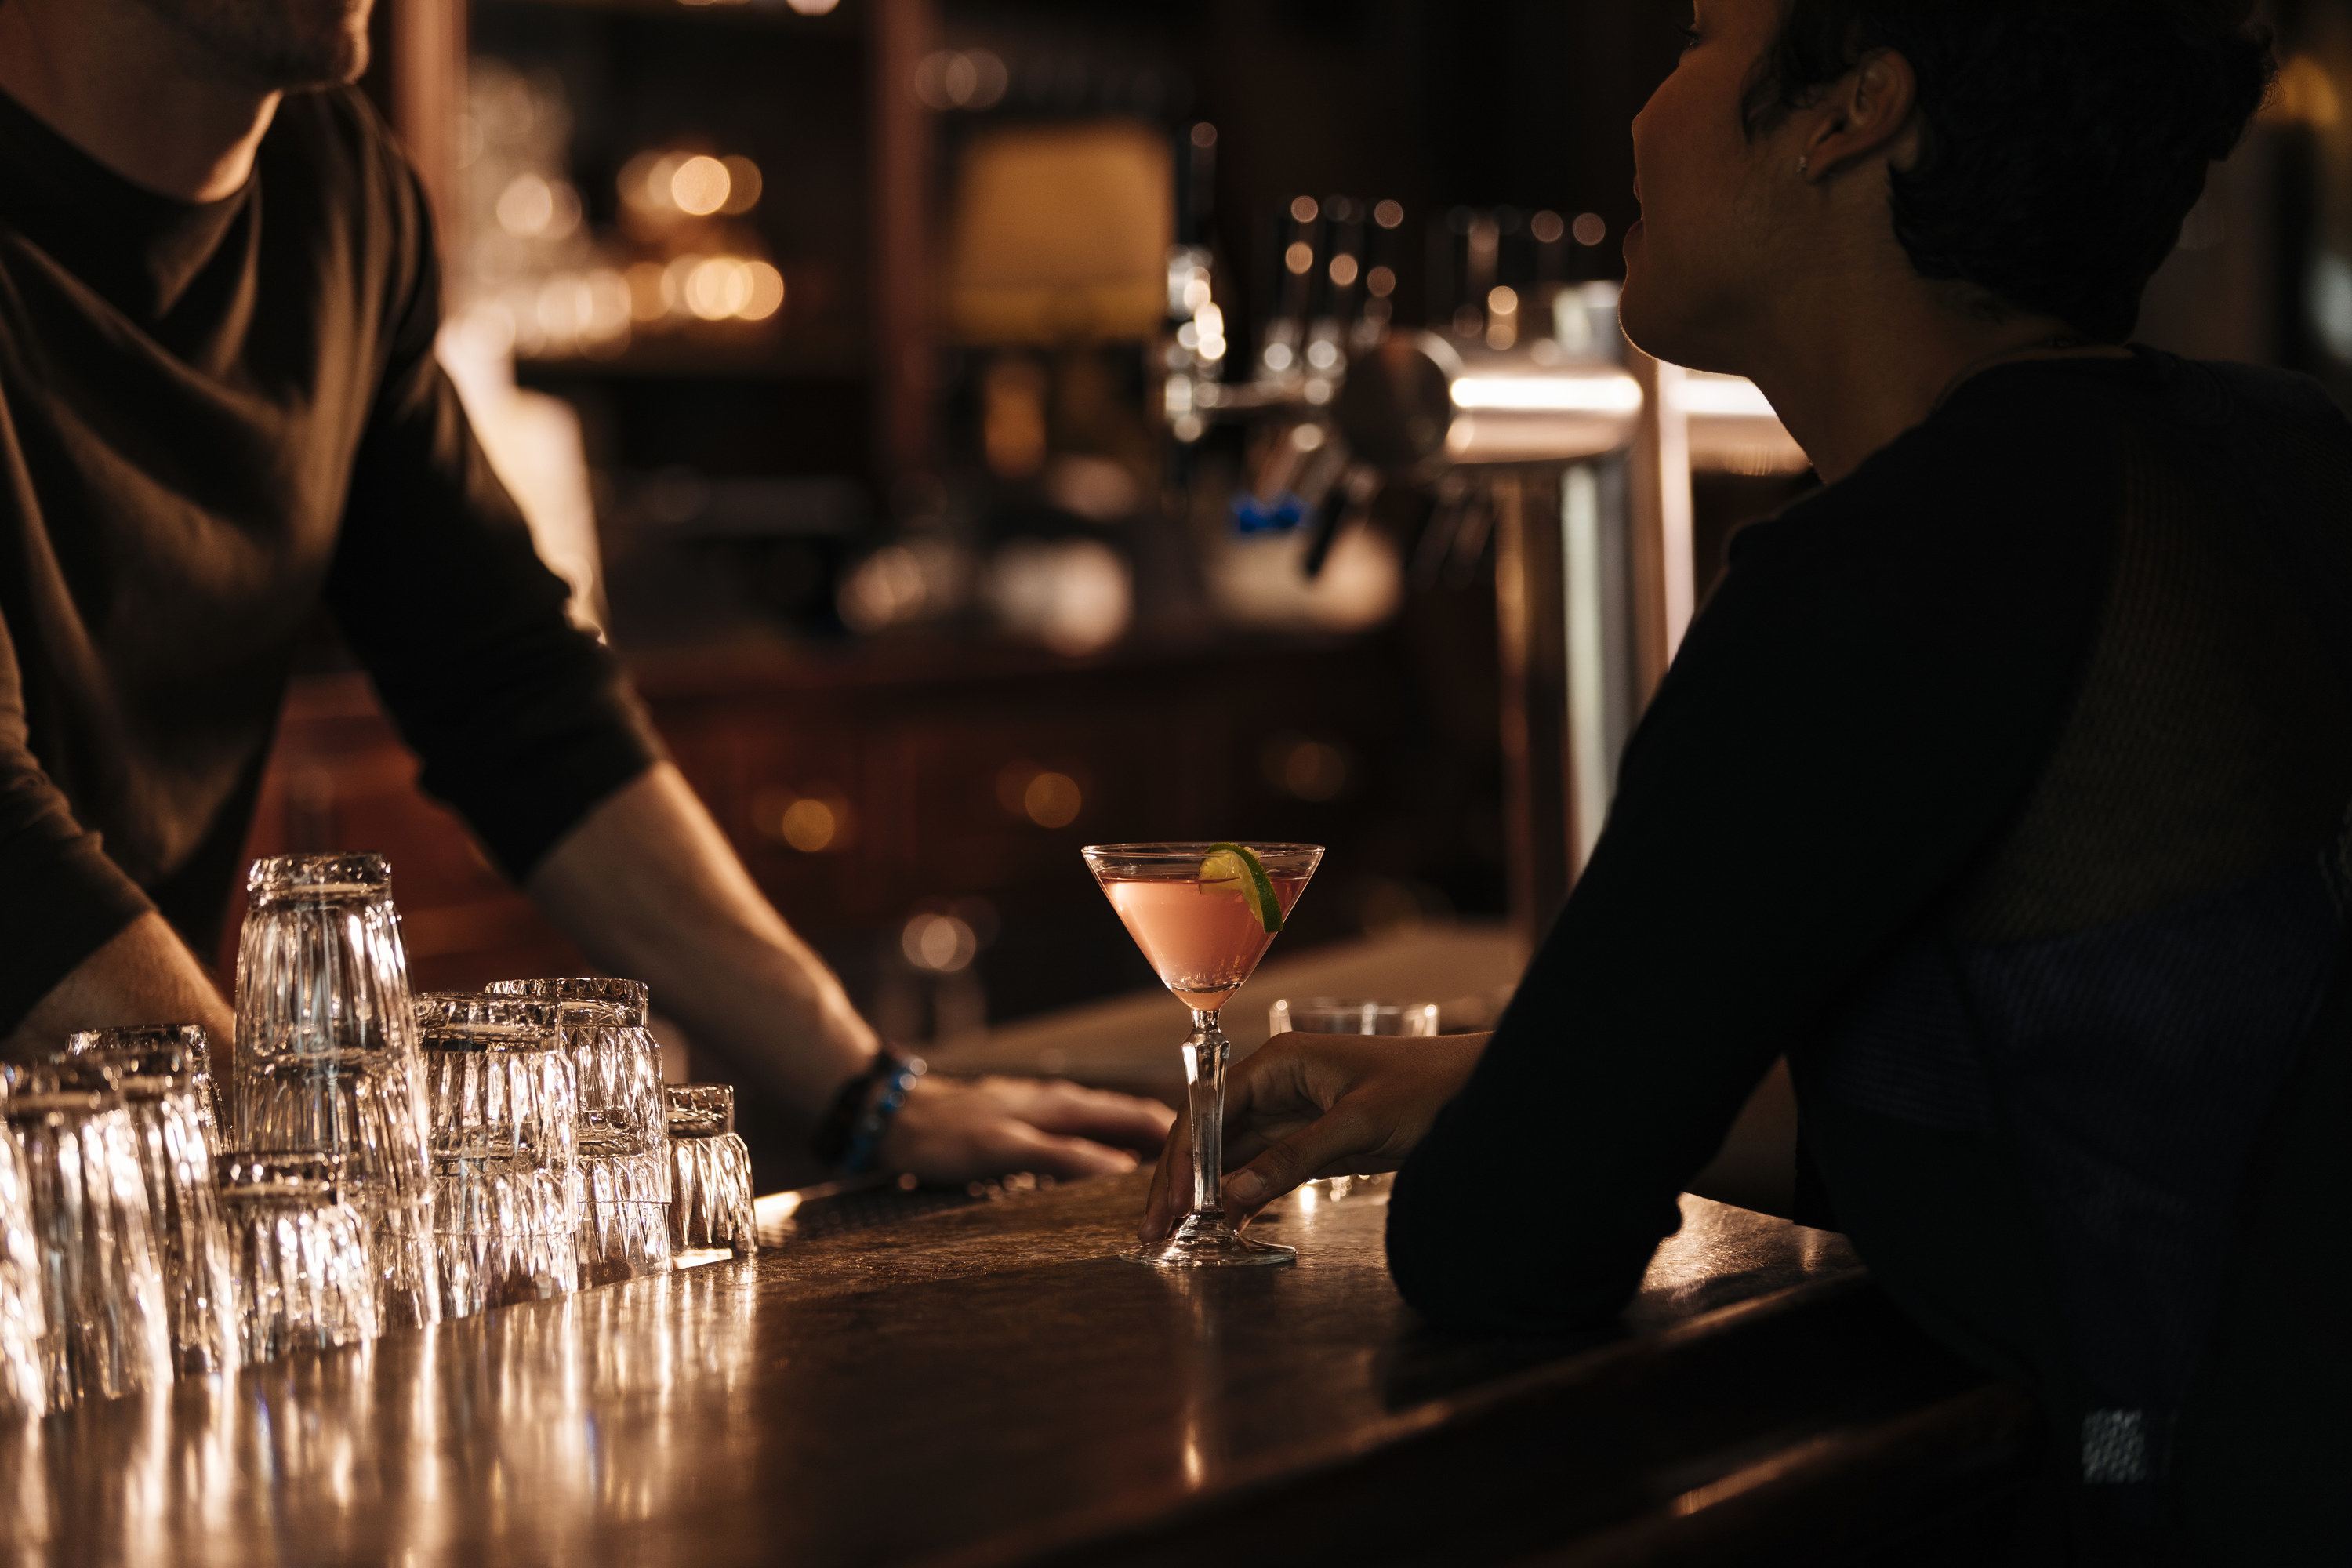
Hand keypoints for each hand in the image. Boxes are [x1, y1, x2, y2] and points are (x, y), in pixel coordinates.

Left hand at [878, 1074, 1176, 1183]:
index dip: (1171, 1132)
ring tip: (1159, 1175)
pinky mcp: (1026, 1125)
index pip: (1134, 1114)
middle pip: (1125, 1119)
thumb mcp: (1006, 1147)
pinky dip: (1101, 1150)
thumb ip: (1063, 1156)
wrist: (896, 1118)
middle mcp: (1059, 1103)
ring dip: (1132, 1147)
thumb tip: (1119, 1168)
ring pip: (1104, 1127)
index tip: (1204, 1154)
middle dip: (1161, 1141)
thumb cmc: (946, 1133)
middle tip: (1193, 1173)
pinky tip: (1100, 1170)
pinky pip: (1079, 1137)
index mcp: (1062, 1105)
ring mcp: (1043, 1112)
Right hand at [1139, 1031, 1489, 1242]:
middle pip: (1211, 1131)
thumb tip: (1232, 1196)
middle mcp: (1278, 1083)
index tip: (1171, 1201)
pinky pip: (1263, 1166)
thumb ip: (1294, 1157)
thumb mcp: (1358, 1123)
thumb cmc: (1426, 1088)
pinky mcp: (1314, 1139)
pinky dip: (1241, 1193)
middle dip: (1182, 1178)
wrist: (1477, 1089)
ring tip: (1178, 1235)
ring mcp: (1295, 1112)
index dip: (1184, 1156)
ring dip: (1206, 1190)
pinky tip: (1224, 1223)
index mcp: (1281, 1061)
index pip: (1210, 1107)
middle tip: (1157, 1228)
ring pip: (1232, 1153)